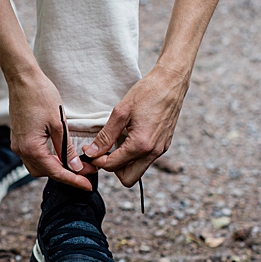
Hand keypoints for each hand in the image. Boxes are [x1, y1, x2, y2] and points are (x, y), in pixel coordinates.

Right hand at [9, 73, 94, 190]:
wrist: (22, 80)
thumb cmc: (41, 96)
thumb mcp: (59, 123)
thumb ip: (66, 148)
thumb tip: (75, 167)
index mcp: (31, 147)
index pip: (55, 172)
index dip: (73, 180)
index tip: (88, 185)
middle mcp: (21, 149)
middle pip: (45, 172)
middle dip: (64, 175)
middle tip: (85, 172)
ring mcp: (18, 144)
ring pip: (38, 166)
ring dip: (55, 167)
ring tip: (74, 164)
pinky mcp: (18, 138)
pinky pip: (33, 156)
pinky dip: (47, 159)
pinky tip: (60, 154)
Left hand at [84, 68, 189, 185]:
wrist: (171, 83)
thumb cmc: (146, 93)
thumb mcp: (120, 112)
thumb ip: (106, 135)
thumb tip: (92, 152)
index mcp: (141, 144)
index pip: (113, 166)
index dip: (97, 160)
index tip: (89, 150)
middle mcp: (153, 151)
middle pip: (128, 178)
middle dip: (112, 169)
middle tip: (102, 152)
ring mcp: (160, 150)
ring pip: (137, 170)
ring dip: (123, 163)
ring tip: (114, 144)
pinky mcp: (163, 145)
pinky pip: (145, 160)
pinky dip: (133, 156)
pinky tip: (126, 139)